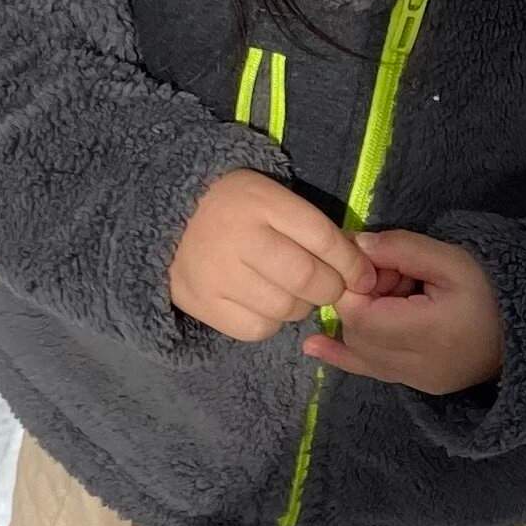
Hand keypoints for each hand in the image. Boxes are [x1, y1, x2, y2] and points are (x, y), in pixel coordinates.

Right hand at [169, 172, 369, 342]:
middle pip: (308, 279)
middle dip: (331, 289)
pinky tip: (265, 304)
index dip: (351, 264)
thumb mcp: (269, 197)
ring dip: (301, 306)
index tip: (363, 277)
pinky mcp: (203, 303)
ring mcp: (218, 274)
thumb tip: (358, 270)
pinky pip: (258, 329)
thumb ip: (309, 227)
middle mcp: (239, 238)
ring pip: (286, 308)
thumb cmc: (231, 205)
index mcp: (261, 202)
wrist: (162, 215)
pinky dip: (271, 322)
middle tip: (328, 287)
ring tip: (292, 292)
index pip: (322, 238)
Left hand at [301, 229, 504, 394]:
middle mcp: (417, 365)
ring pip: (362, 353)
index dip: (353, 287)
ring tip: (393, 297)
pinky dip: (345, 355)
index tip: (371, 265)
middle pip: (357, 334)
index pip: (361, 316)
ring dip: (362, 323)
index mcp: (428, 332)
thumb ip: (401, 249)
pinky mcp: (417, 386)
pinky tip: (316, 346)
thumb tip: (354, 244)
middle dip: (360, 303)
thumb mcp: (451, 258)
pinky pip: (372, 371)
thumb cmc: (493, 290)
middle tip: (392, 277)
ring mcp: (416, 381)